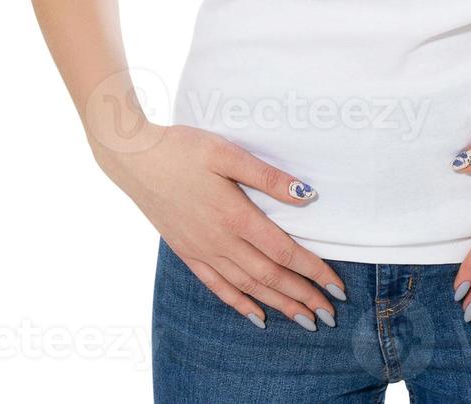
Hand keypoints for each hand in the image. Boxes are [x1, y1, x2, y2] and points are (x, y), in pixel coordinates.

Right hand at [95, 124, 344, 329]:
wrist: (133, 158)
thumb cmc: (184, 149)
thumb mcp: (229, 154)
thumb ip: (269, 178)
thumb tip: (307, 195)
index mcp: (236, 216)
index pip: (285, 252)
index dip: (314, 271)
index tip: (337, 287)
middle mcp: (220, 241)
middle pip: (270, 277)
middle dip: (303, 297)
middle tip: (330, 315)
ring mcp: (201, 250)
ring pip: (247, 287)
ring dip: (278, 305)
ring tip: (304, 321)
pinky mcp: (186, 252)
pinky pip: (216, 286)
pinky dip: (239, 303)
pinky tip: (257, 317)